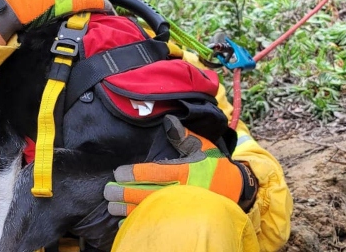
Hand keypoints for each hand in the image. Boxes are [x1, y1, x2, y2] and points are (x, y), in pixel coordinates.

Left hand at [104, 115, 257, 215]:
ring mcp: (181, 208)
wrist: (238, 192)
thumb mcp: (204, 148)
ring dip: (128, 210)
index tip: (118, 173)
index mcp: (186, 172)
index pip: (155, 173)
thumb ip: (183, 136)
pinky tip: (126, 224)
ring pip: (149, 210)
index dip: (135, 173)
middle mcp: (181, 192)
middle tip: (107, 192)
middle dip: (125, 193)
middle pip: (147, 194)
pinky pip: (158, 223)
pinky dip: (141, 224)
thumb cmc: (216, 168)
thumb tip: (168, 120)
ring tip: (111, 207)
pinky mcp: (182, 220)